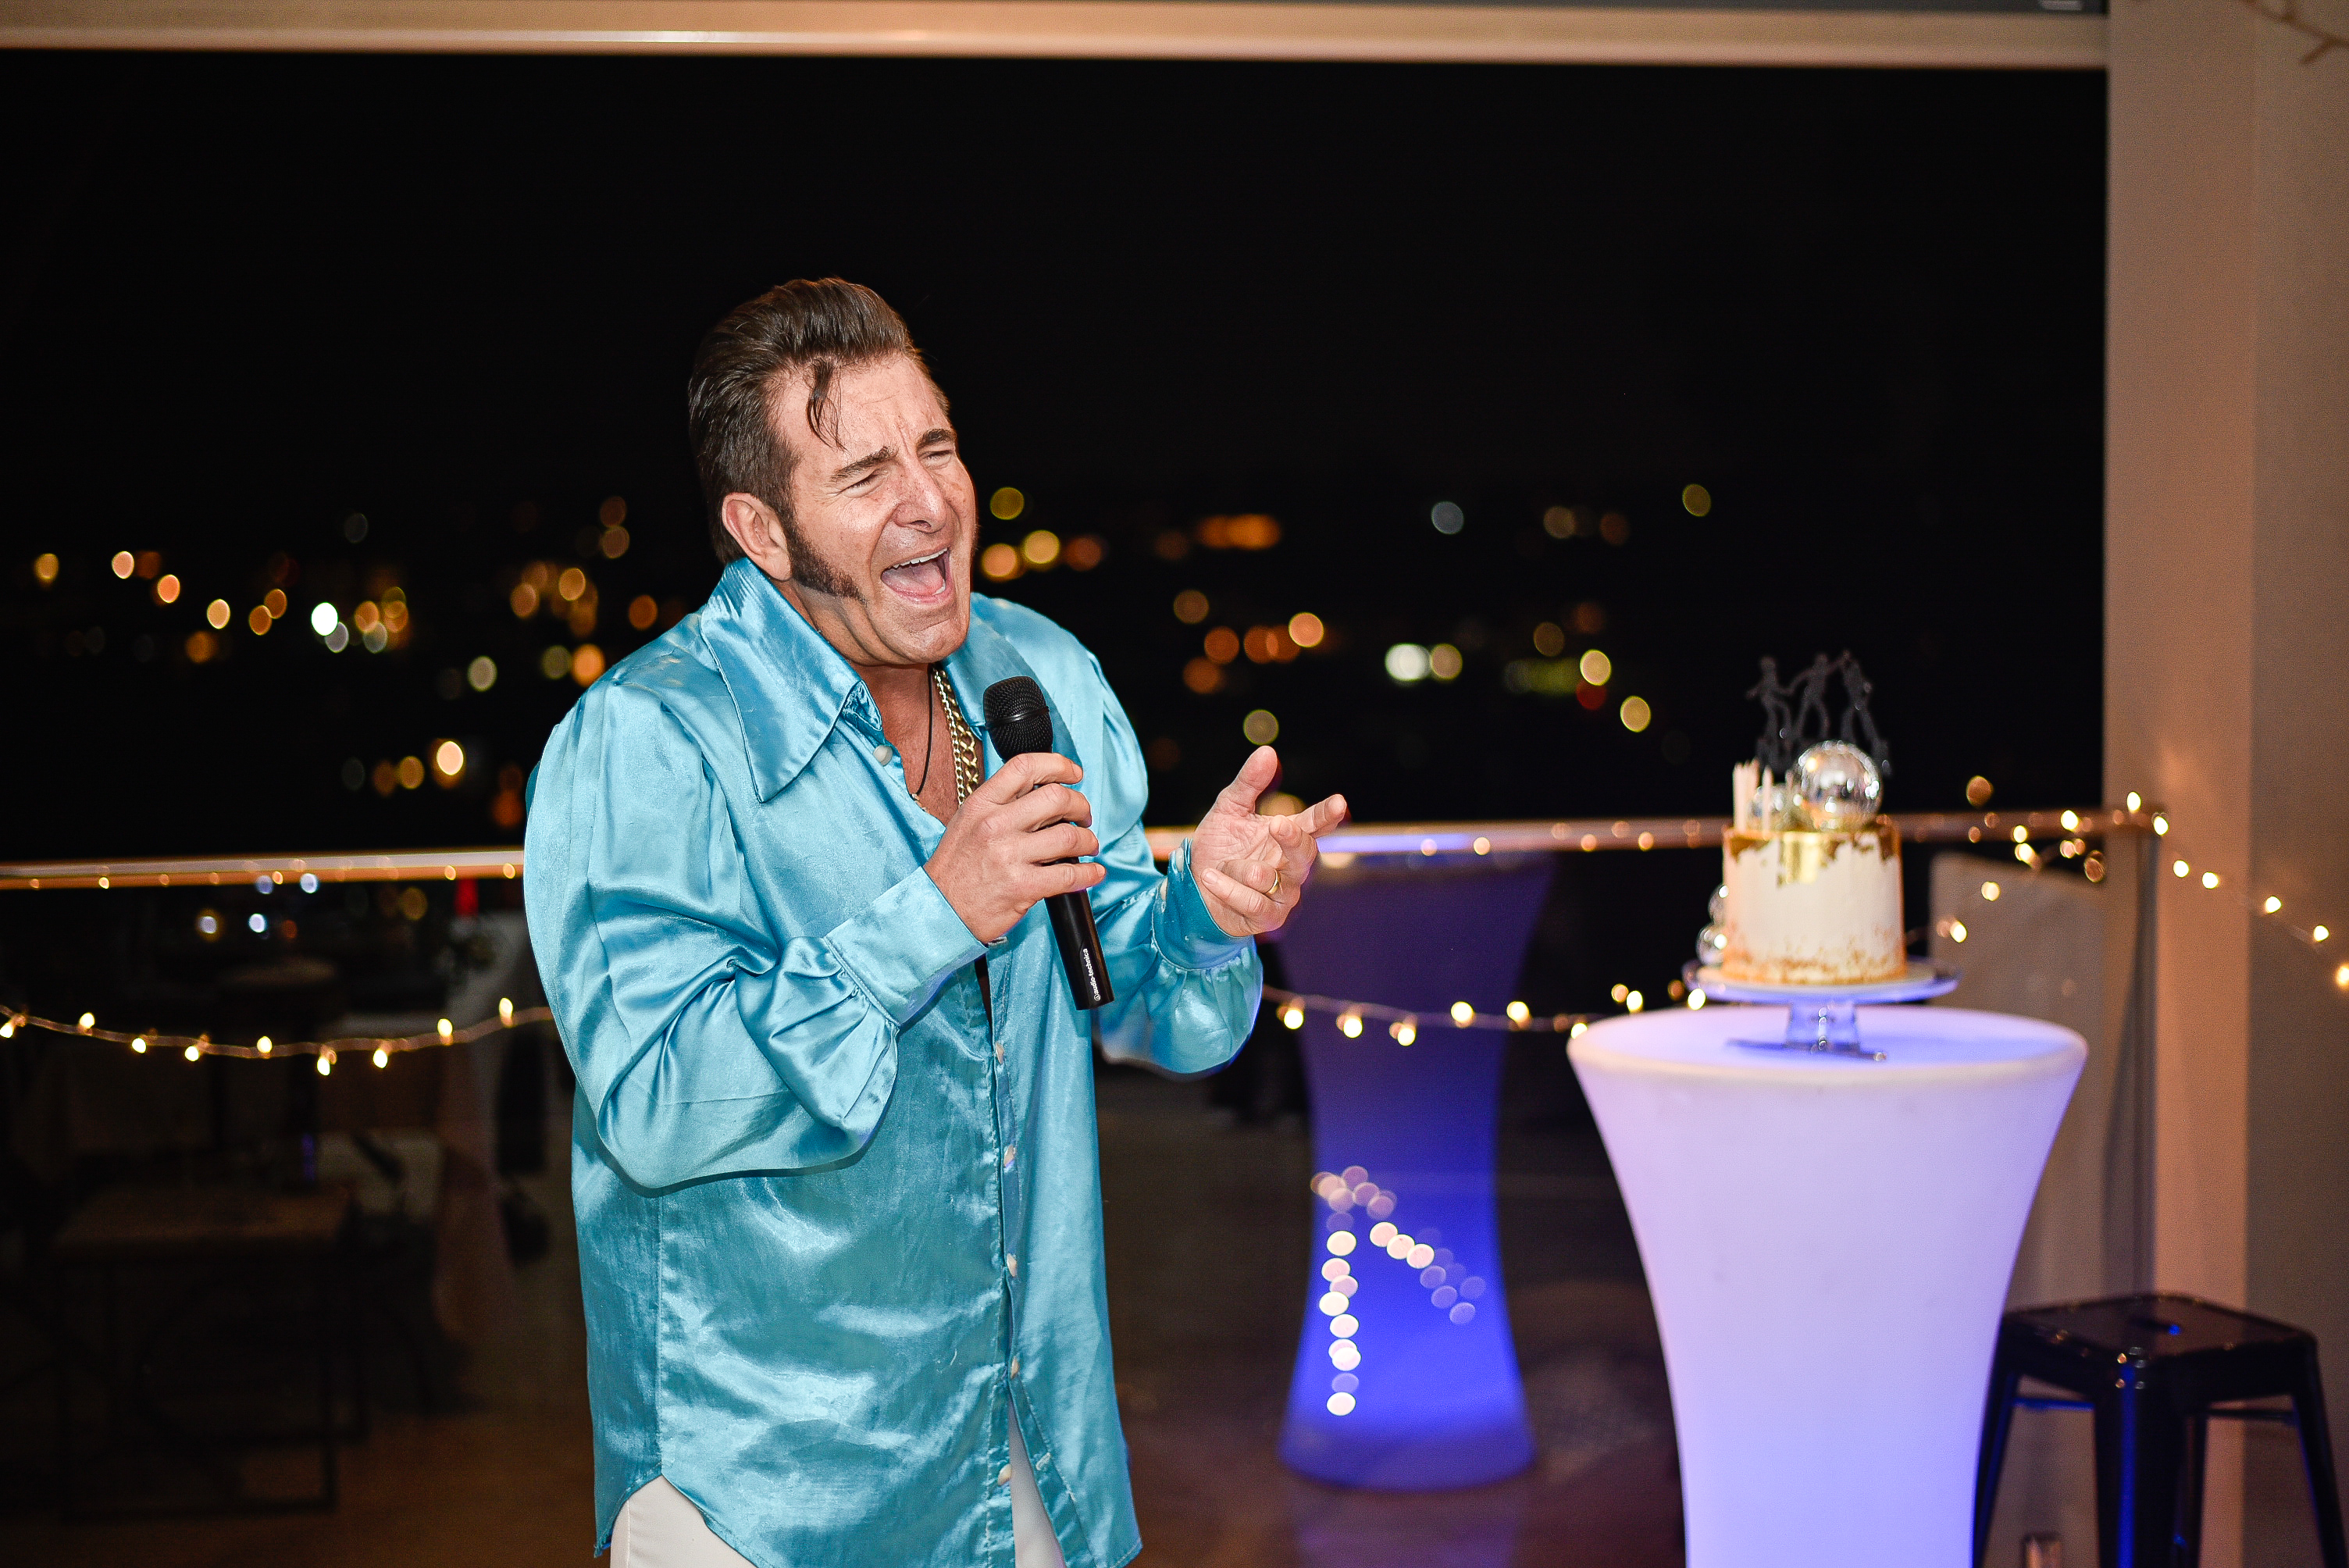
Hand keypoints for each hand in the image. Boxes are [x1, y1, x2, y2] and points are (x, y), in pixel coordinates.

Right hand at [926, 752, 1104, 943]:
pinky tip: (1092, 873)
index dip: (1058, 765)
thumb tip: (1043, 790)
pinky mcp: (1022, 887)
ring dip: (1088, 840)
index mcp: (981, 804)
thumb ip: (1001, 803)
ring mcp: (1009, 856)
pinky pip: (1069, 875)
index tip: (1074, 773)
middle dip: (1081, 805)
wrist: (940, 910)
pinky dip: (1089, 873)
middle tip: (1084, 816)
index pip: (1025, 768)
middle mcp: (995, 825)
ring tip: (1088, 845)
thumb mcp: (968, 822)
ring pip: (1069, 836)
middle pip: (1057, 798)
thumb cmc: (956, 867)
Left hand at [1189, 747, 1348, 937]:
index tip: (1339, 802)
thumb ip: (1248, 784)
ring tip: (1221, 863)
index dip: (1327, 815)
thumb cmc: (1219, 847)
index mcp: (1287, 836)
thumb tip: (1267, 751)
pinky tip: (1211, 878)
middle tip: (1278, 824)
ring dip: (1240, 867)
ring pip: (1270, 877)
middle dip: (1292, 839)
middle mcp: (1291, 866)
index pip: (1315, 824)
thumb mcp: (1228, 810)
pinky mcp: (1268, 918)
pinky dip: (1228, 888)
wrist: (1193, 888)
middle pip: (1305, 853)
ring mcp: (1284, 894)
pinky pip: (1252, 901)